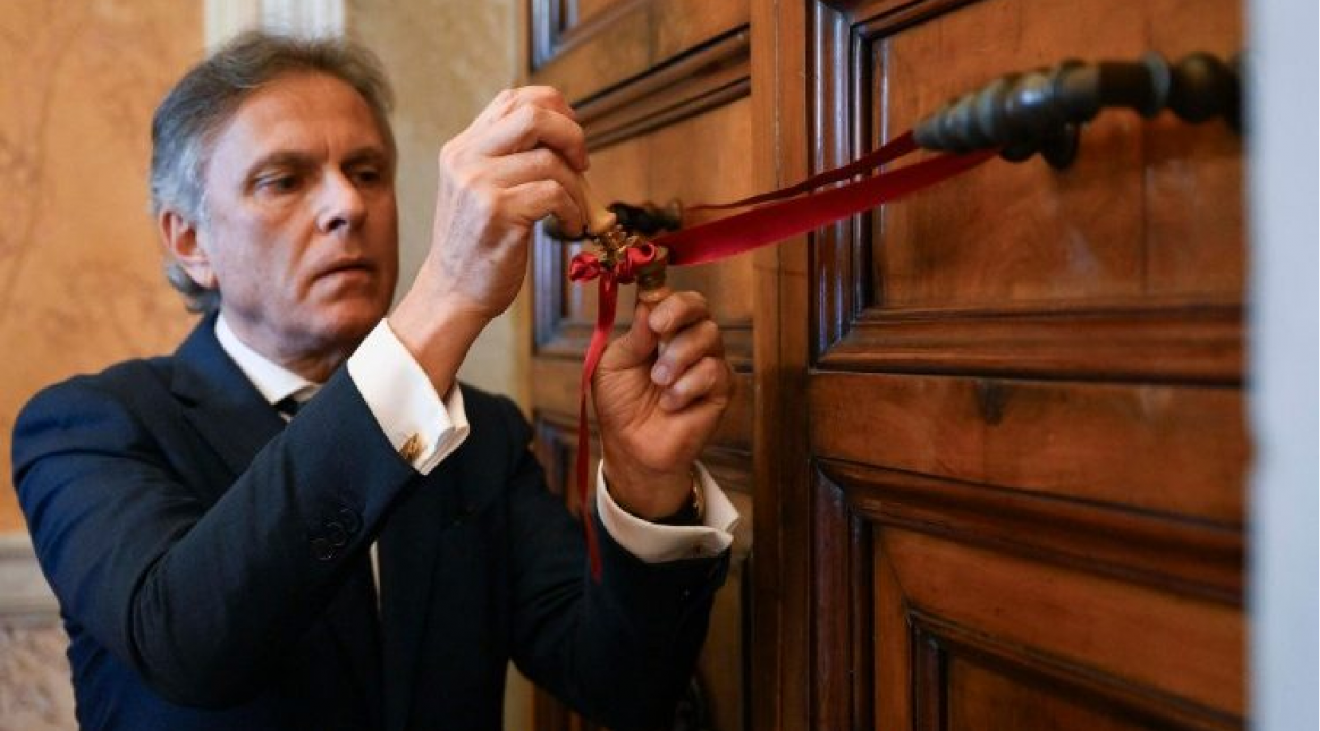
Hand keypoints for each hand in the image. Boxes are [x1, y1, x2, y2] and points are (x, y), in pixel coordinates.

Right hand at [391, 86, 587, 390]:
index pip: (514, 99)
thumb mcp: (479, 190)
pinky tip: (570, 227)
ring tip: (576, 211)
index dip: (554, 107)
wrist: (451, 293)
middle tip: (583, 164)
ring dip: (577, 187)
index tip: (572, 135)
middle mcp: (466, 158)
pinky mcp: (498, 211)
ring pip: (551, 159)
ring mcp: (479, 183)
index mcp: (462, 147)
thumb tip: (562, 134)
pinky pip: (554, 193)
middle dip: (572, 134)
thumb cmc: (477, 247)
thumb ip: (506, 159)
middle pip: (534, 114)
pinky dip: (573, 210)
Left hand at [592, 291, 732, 518]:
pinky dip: (689, 385)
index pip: (672, 296)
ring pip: (709, 335)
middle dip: (678, 312)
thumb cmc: (620, 404)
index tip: (652, 308)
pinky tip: (671, 403)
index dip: (665, 296)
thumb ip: (634, 336)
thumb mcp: (613, 365)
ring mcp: (708, 361)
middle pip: (699, 305)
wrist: (633, 448)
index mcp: (660, 328)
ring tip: (658, 382)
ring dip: (678, 356)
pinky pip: (715, 371)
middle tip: (659, 329)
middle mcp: (688, 338)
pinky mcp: (722, 388)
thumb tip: (650, 303)